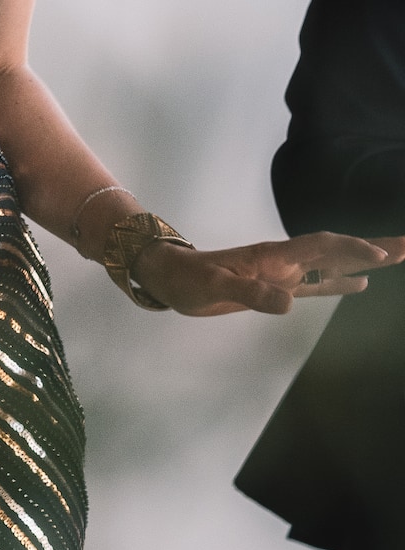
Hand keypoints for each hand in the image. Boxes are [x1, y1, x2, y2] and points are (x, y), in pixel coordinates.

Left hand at [133, 232, 404, 315]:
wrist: (168, 278)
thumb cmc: (187, 280)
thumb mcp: (215, 288)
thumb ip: (251, 294)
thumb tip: (289, 303)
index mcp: (272, 256)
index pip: (320, 247)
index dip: (350, 249)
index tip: (380, 253)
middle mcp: (284, 261)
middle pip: (336, 250)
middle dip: (373, 247)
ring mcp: (283, 273)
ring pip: (332, 265)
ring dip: (364, 261)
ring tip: (399, 255)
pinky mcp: (276, 287)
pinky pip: (317, 283)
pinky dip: (341, 282)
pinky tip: (361, 285)